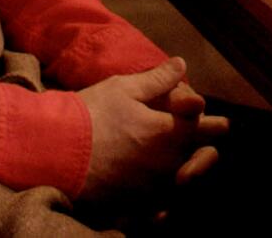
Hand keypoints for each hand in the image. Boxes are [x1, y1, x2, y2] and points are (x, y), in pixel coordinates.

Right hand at [76, 58, 226, 201]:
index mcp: (168, 133)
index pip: (205, 127)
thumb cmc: (90, 115)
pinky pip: (160, 206)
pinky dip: (163, 199)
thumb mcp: (123, 88)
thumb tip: (181, 65)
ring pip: (182, 182)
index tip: (217, 121)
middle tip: (207, 147)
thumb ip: (158, 80)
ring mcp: (151, 189)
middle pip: (200, 158)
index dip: (211, 121)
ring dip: (185, 172)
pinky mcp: (133, 206)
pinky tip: (160, 195)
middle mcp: (166, 164)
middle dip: (205, 151)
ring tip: (183, 167)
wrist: (54, 153)